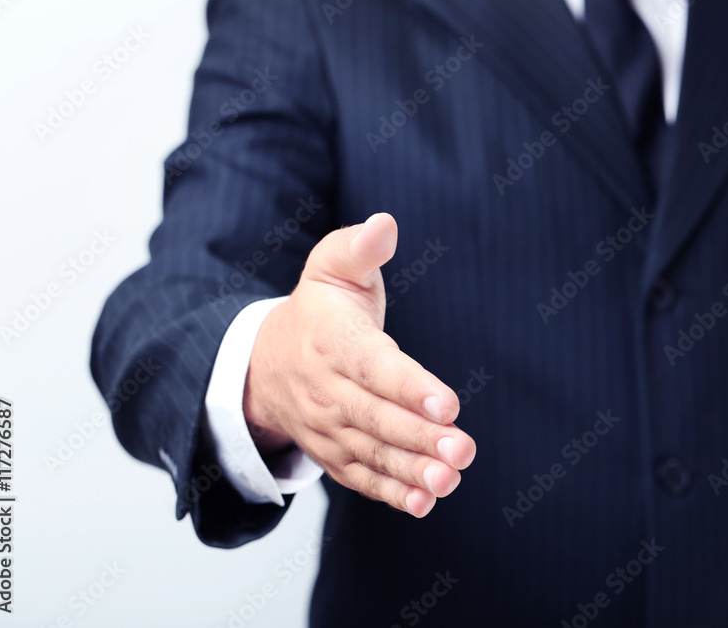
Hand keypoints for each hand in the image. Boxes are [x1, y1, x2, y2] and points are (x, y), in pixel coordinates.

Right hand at [243, 213, 475, 517]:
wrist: (265, 362)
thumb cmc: (318, 311)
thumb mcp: (331, 268)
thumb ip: (358, 248)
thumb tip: (385, 224)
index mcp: (333, 341)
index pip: (374, 366)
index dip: (410, 386)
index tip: (448, 403)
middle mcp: (328, 389)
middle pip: (376, 417)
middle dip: (420, 437)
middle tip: (462, 449)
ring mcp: (328, 426)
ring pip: (371, 453)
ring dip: (411, 471)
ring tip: (449, 480)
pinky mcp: (333, 453)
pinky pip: (360, 477)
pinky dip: (390, 492)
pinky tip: (423, 502)